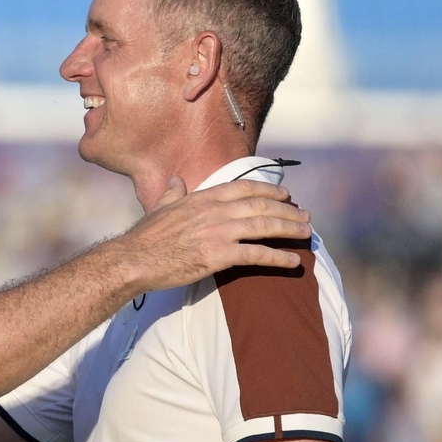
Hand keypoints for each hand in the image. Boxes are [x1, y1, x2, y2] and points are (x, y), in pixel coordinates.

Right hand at [116, 178, 310, 292]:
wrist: (135, 259)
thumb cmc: (145, 236)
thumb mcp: (160, 206)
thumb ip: (173, 192)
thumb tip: (177, 180)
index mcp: (203, 197)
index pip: (244, 188)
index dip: (269, 191)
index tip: (285, 195)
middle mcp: (216, 211)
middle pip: (261, 207)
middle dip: (287, 211)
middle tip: (305, 217)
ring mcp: (219, 232)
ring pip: (264, 227)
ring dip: (289, 229)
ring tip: (306, 234)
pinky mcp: (219, 256)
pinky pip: (256, 255)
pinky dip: (278, 257)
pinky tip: (293, 261)